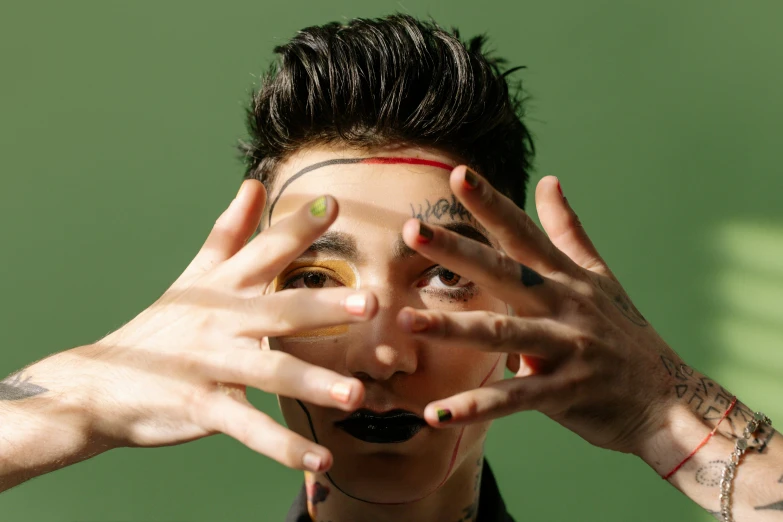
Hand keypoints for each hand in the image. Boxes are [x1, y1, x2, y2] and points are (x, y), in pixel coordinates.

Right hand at [62, 180, 375, 471]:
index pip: (264, 250)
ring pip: (269, 372)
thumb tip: (253, 184)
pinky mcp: (202, 408)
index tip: (332, 204)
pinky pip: (249, 428)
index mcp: (222, 287)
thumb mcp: (194, 276)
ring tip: (356, 394)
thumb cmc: (161, 328)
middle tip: (370, 303)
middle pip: (277, 310)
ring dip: (313, 383)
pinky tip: (321, 459)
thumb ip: (229, 232)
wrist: (99, 383)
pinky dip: (284, 447)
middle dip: (324, 306)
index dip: (296, 227)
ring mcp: (211, 365)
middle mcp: (220, 321)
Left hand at [397, 166, 679, 453]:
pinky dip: (475, 407)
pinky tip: (436, 413)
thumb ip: (567, 230)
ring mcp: (567, 347)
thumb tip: (548, 179)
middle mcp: (564, 304)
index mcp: (565, 277)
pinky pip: (513, 400)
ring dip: (453, 328)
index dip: (491, 202)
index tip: (457, 173)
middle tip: (412, 230)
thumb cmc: (625, 335)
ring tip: (406, 321)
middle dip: (458, 251)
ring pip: (502, 333)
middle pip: (504, 272)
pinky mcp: (566, 392)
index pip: (522, 233)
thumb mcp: (598, 277)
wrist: (668, 401)